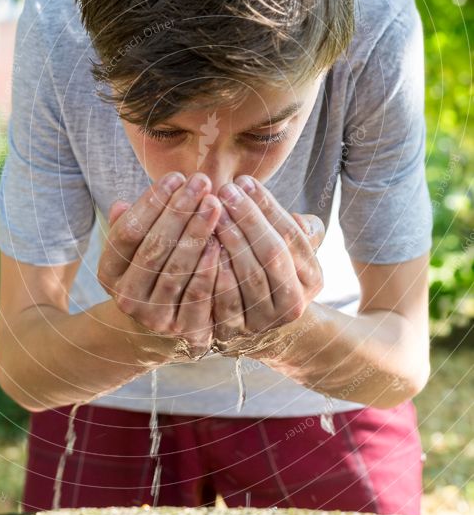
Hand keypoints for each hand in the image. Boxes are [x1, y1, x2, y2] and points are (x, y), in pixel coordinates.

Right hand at [98, 171, 221, 358]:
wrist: (161, 329)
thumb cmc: (151, 273)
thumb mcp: (133, 252)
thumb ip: (128, 226)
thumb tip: (120, 203)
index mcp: (110, 273)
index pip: (128, 232)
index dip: (151, 202)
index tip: (174, 176)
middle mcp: (127, 297)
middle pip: (154, 247)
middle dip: (179, 210)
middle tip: (201, 181)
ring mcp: (154, 316)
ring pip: (177, 269)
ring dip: (197, 233)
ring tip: (214, 203)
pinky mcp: (184, 331)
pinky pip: (199, 294)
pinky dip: (210, 266)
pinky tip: (222, 240)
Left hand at [212, 175, 324, 350]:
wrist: (252, 319)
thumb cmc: (268, 266)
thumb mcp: (289, 247)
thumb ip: (295, 228)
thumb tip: (290, 214)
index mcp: (312, 278)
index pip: (292, 236)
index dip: (267, 207)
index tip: (244, 181)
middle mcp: (294, 304)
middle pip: (272, 253)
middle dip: (247, 218)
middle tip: (225, 190)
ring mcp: (263, 322)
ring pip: (248, 275)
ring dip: (229, 239)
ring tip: (211, 210)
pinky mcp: (233, 333)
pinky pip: (222, 300)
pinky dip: (213, 271)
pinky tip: (202, 245)